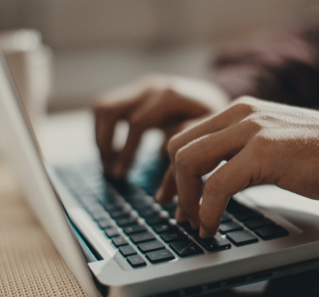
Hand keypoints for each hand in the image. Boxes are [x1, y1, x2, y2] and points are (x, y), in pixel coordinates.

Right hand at [93, 74, 228, 177]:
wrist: (217, 100)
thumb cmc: (216, 124)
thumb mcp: (209, 140)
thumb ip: (187, 156)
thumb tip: (162, 187)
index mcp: (171, 96)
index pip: (138, 123)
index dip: (127, 152)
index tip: (120, 176)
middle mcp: (153, 87)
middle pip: (112, 110)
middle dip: (106, 144)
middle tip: (110, 172)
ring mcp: (142, 87)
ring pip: (103, 106)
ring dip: (100, 136)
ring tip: (108, 164)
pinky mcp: (135, 92)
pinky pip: (105, 107)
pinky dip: (102, 129)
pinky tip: (113, 152)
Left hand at [155, 97, 318, 237]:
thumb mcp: (271, 143)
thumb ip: (240, 151)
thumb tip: (211, 180)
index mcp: (239, 111)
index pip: (186, 136)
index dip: (171, 171)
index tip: (169, 196)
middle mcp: (240, 114)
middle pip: (179, 146)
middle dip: (173, 185)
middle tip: (180, 214)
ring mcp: (251, 131)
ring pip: (189, 161)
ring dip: (186, 199)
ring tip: (195, 223)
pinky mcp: (264, 153)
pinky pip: (217, 184)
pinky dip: (207, 210)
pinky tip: (211, 226)